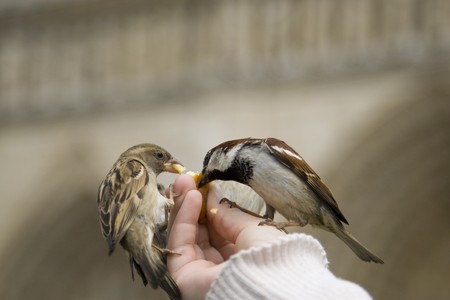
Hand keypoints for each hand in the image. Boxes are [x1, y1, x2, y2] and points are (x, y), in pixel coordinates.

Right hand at [167, 174, 285, 299]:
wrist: (270, 283)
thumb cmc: (273, 257)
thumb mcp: (253, 227)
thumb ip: (227, 211)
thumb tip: (213, 192)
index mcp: (240, 258)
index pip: (218, 231)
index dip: (209, 207)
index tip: (205, 184)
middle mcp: (219, 267)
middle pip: (198, 232)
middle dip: (191, 203)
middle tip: (188, 179)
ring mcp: (200, 273)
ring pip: (185, 236)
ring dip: (184, 206)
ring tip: (186, 182)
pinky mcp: (184, 277)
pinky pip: (179, 243)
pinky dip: (182, 218)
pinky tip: (190, 197)